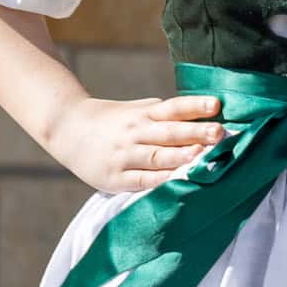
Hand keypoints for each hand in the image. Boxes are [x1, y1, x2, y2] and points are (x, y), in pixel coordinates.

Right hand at [47, 94, 224, 194]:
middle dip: (196, 132)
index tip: (217, 104)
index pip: (173, 108)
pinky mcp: (116, 177)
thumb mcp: (136, 111)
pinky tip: (176, 182)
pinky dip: (159, 181)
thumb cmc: (113, 122)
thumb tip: (202, 117)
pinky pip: (141, 180)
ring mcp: (125, 155)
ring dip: (180, 157)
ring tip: (202, 155)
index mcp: (144, 115)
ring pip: (156, 156)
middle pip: (169, 132)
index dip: (195, 105)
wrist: (67, 129)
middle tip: (220, 132)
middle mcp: (136, 132)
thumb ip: (163, 115)